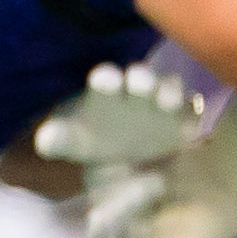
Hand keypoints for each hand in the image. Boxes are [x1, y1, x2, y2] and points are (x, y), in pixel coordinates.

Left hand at [34, 62, 203, 176]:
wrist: (128, 161)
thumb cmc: (97, 145)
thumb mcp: (74, 145)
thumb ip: (60, 141)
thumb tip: (45, 139)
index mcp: (105, 93)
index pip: (106, 78)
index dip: (107, 78)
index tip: (106, 80)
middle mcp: (135, 92)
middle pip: (140, 77)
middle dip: (141, 79)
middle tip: (139, 85)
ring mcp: (163, 102)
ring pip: (169, 87)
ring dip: (168, 92)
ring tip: (166, 103)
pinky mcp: (185, 116)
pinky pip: (191, 107)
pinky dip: (191, 111)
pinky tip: (188, 124)